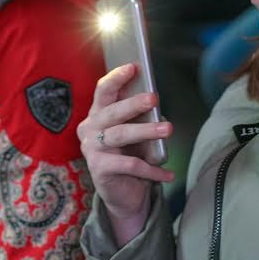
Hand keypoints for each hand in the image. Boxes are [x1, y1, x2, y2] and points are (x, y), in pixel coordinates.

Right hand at [77, 64, 173, 246]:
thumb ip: (141, 117)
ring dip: (146, 131)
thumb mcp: (136, 132)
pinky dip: (152, 170)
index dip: (117, 78)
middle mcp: (90, 128)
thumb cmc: (131, 153)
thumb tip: (156, 106)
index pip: (103, 91)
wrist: (123, 192)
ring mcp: (92, 149)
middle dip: (134, 103)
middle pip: (112, 112)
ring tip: (168, 129)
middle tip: (154, 98)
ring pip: (120, 135)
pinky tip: (168, 173)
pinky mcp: (99, 170)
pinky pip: (129, 165)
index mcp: (98, 113)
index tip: (133, 67)